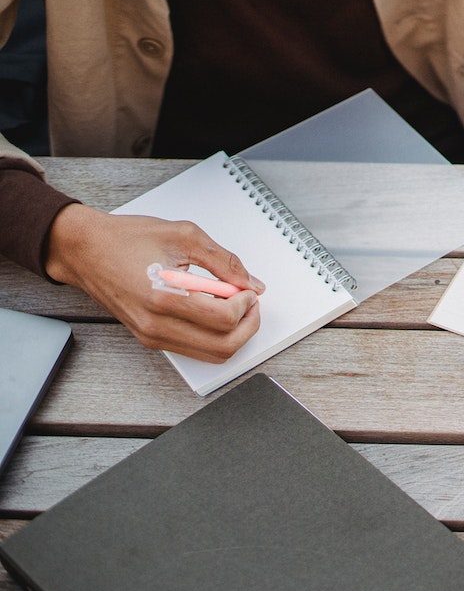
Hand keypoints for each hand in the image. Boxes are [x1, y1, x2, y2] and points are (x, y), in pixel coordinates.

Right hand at [45, 205, 265, 361]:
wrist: (85, 250)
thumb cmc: (127, 239)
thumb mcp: (184, 236)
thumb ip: (224, 261)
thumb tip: (252, 283)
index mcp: (164, 297)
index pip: (224, 319)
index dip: (247, 305)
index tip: (248, 290)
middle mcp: (156, 324)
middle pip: (223, 346)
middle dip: (248, 325)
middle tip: (250, 303)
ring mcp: (152, 336)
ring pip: (212, 354)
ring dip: (233, 334)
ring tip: (234, 307)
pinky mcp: (149, 339)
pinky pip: (194, 349)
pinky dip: (214, 336)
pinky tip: (213, 311)